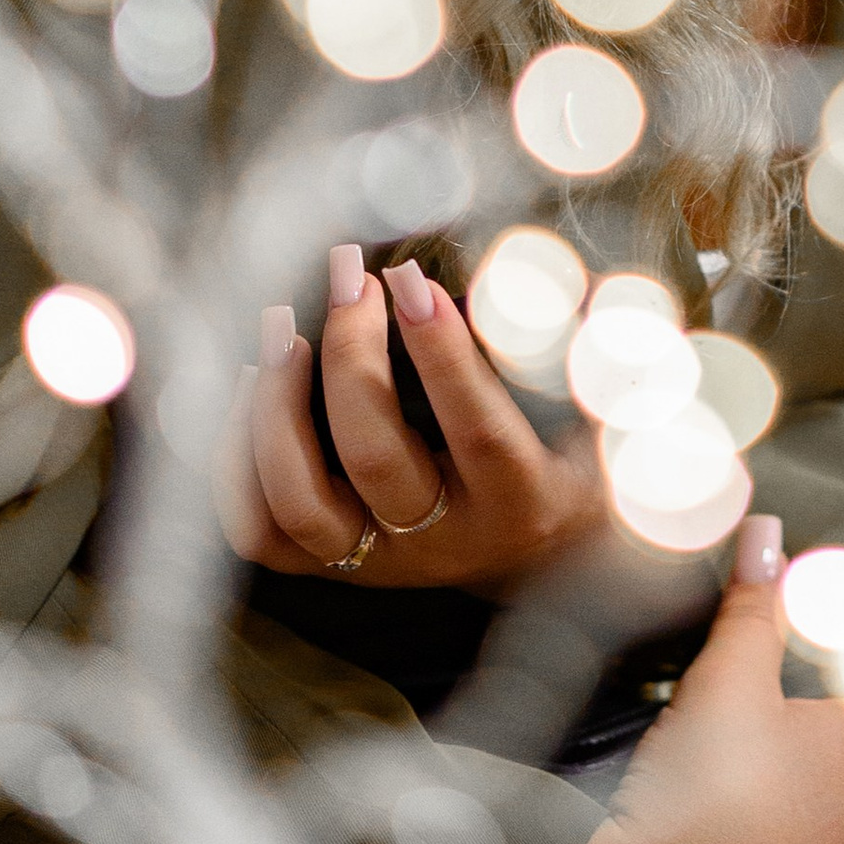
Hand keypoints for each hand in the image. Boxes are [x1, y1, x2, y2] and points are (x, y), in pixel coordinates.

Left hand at [218, 245, 608, 592]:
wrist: (545, 557)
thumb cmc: (574, 452)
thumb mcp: (607, 406)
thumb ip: (588, 346)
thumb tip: (542, 276)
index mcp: (523, 501)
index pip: (475, 429)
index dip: (441, 351)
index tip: (410, 277)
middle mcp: (444, 544)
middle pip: (376, 457)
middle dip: (352, 352)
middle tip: (350, 277)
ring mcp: (379, 562)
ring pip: (300, 502)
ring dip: (277, 406)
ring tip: (282, 327)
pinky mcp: (330, 567)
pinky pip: (257, 528)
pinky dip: (236, 457)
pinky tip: (249, 381)